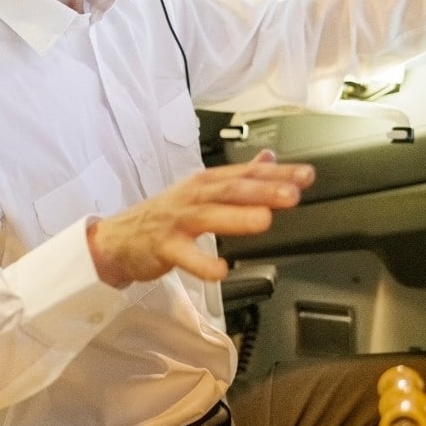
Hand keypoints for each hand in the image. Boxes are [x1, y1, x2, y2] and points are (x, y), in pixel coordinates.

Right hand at [87, 150, 313, 288]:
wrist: (119, 238)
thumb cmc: (165, 216)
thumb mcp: (201, 190)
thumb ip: (238, 176)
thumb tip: (269, 157)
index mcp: (205, 184)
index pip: (244, 174)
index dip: (276, 173)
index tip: (306, 175)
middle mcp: (192, 197)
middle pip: (229, 190)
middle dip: (261, 190)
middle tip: (292, 194)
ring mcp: (177, 221)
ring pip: (208, 217)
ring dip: (237, 218)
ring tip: (264, 220)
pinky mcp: (163, 246)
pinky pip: (184, 255)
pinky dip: (203, 263)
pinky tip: (221, 268)